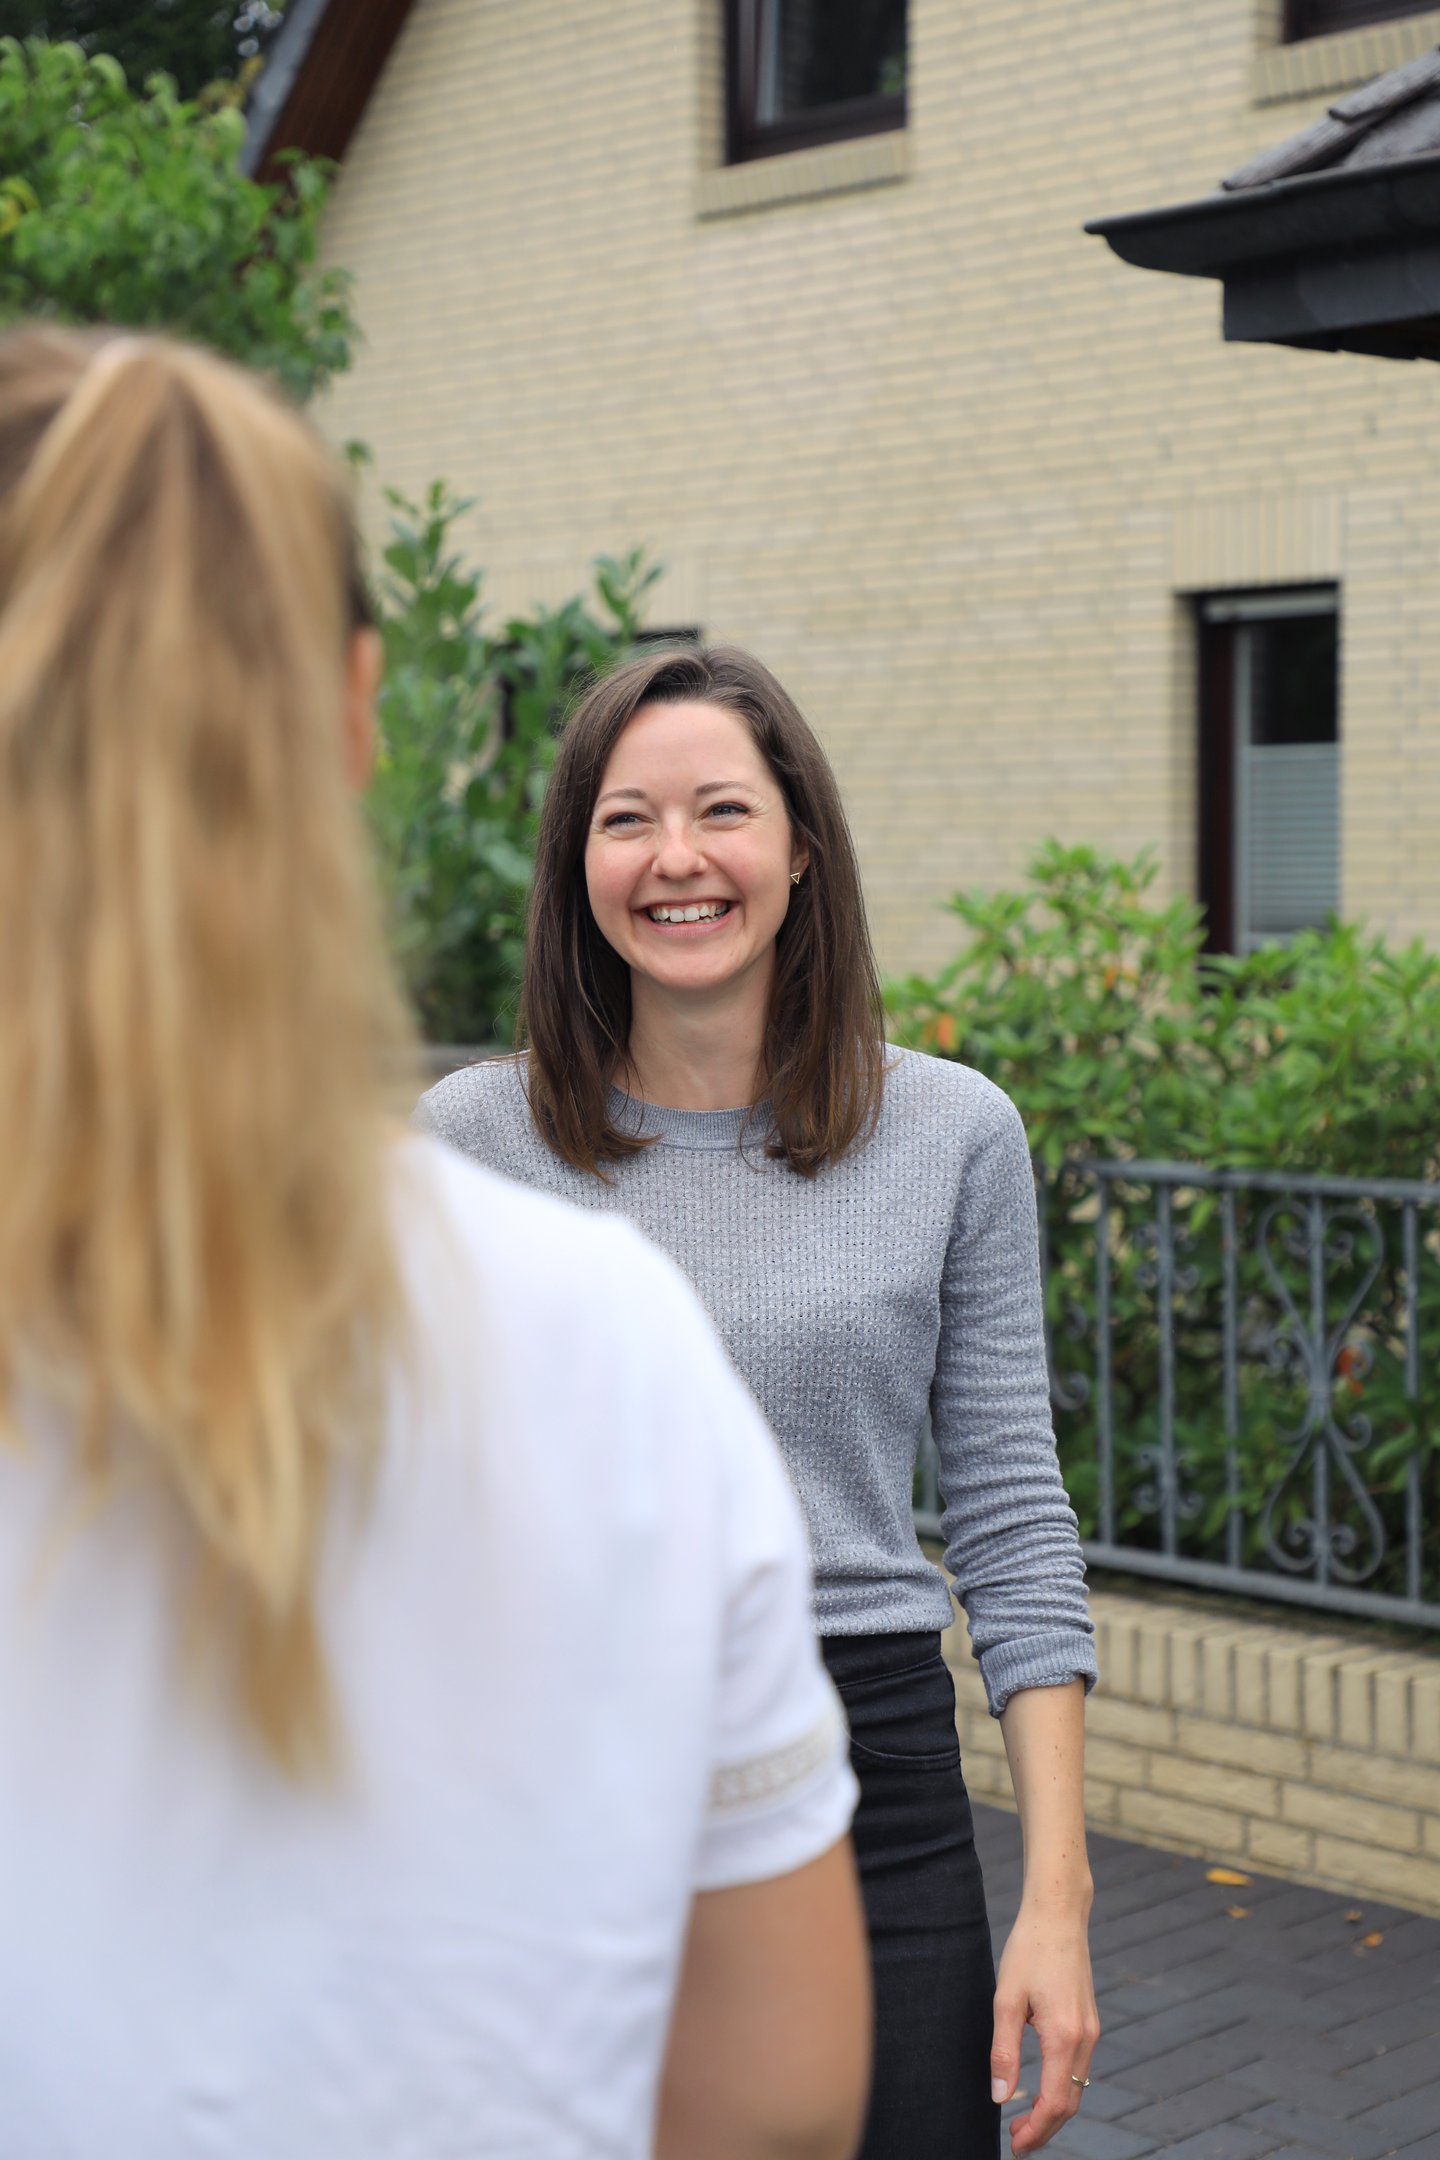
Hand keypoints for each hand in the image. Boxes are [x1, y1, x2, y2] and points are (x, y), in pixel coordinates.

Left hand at [990, 1896, 1099, 2154]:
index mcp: (1065, 2037)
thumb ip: (1004, 2052)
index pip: (1055, 2104)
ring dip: (1053, 2111)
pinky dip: (1062, 2089)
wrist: (1058, 1914)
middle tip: (1016, 2141)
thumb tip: (1000, 2097)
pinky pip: (1079, 2069)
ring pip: (1077, 2088)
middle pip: (1070, 2103)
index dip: (1035, 2131)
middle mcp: (1085, 2039)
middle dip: (1044, 2129)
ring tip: (1023, 2120)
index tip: (1014, 2145)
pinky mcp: (1089, 2021)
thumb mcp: (1006, 2000)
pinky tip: (1040, 2089)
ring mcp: (1091, 2030)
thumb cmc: (1029, 1951)